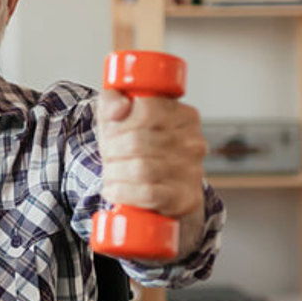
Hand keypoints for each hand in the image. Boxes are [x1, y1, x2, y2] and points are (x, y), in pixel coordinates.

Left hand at [95, 90, 206, 219]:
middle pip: (138, 140)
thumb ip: (112, 101)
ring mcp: (192, 171)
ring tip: (111, 174)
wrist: (158, 194)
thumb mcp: (121, 119)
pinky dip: (122, 192)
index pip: (147, 109)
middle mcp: (194, 142)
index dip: (119, 123)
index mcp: (184, 116)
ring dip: (115, 172)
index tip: (110, 133)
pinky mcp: (185, 198)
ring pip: (141, 168)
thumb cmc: (137, 151)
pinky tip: (114, 190)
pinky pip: (148, 193)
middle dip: (112, 150)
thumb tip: (119, 108)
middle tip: (107, 157)